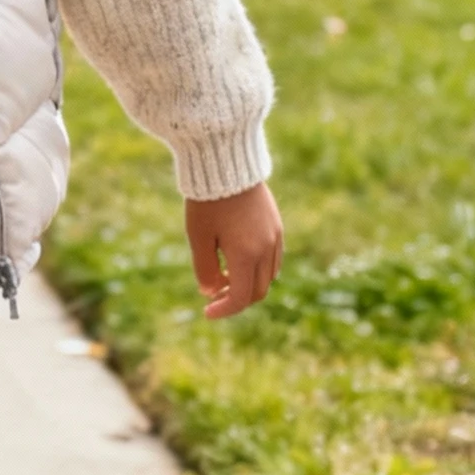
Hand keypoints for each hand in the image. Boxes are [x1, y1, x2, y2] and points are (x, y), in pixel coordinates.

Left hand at [185, 182, 282, 321]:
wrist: (226, 162)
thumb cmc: (207, 200)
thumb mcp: (198, 236)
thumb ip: (204, 269)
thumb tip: (211, 292)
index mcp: (247, 254)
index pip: (242, 297)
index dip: (224, 310)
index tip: (206, 312)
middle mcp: (267, 248)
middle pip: (259, 291)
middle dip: (237, 299)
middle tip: (214, 296)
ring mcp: (275, 236)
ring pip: (269, 276)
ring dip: (249, 284)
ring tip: (223, 275)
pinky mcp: (276, 225)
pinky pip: (273, 258)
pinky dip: (258, 268)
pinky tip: (237, 260)